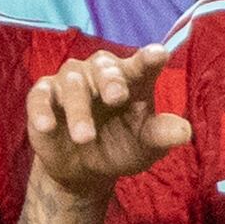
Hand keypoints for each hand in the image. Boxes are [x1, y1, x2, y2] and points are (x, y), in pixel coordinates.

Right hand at [22, 42, 192, 196]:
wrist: (83, 168)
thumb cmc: (120, 147)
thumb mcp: (145, 146)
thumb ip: (161, 135)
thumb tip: (185, 133)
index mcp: (132, 79)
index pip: (142, 63)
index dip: (149, 57)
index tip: (158, 54)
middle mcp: (101, 73)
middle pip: (105, 66)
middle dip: (111, 80)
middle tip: (117, 97)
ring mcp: (71, 82)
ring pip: (73, 83)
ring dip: (79, 109)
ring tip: (84, 138)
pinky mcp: (43, 96)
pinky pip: (39, 97)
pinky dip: (41, 110)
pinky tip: (46, 126)